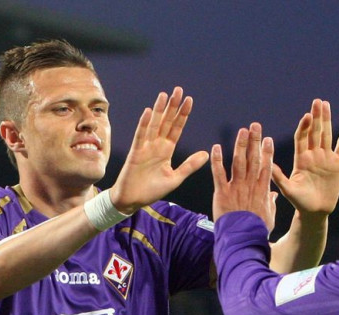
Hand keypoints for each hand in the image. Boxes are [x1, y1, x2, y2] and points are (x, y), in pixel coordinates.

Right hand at [110, 86, 208, 213]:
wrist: (132, 200)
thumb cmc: (152, 190)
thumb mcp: (175, 178)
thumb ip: (189, 165)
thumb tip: (206, 154)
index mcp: (166, 150)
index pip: (176, 129)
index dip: (183, 115)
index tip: (190, 100)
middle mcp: (156, 145)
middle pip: (166, 122)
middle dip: (173, 106)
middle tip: (179, 90)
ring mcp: (145, 147)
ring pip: (154, 124)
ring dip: (160, 110)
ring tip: (165, 95)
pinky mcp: (135, 153)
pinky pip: (140, 135)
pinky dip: (144, 123)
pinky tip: (149, 112)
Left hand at [212, 123, 277, 233]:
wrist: (242, 239)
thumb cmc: (257, 230)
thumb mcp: (269, 217)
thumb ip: (271, 204)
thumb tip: (274, 196)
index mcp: (262, 190)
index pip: (266, 166)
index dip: (266, 151)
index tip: (268, 139)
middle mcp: (250, 185)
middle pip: (253, 159)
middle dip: (255, 141)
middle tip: (255, 126)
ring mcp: (236, 187)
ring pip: (238, 162)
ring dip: (240, 145)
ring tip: (242, 131)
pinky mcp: (222, 192)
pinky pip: (218, 173)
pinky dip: (217, 160)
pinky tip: (216, 147)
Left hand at [271, 99, 338, 215]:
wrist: (315, 211)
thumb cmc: (299, 202)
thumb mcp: (288, 189)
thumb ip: (279, 177)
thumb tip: (268, 164)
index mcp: (301, 159)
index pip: (302, 138)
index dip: (304, 126)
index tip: (306, 116)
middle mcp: (313, 155)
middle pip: (314, 132)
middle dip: (316, 117)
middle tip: (317, 102)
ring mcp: (325, 158)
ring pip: (327, 134)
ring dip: (327, 120)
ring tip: (326, 104)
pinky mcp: (337, 163)